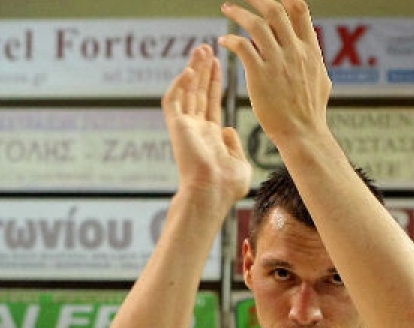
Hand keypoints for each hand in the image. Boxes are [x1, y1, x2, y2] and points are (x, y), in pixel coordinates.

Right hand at [162, 44, 250, 205]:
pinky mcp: (177, 128)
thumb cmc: (227, 185)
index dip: (214, 83)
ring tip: (200, 51)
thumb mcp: (239, 163)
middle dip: (202, 70)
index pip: (211, 102)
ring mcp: (185, 128)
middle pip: (198, 92)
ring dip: (192, 71)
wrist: (213, 193)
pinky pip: (174, 102)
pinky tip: (189, 71)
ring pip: (186, 92)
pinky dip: (179, 86)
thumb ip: (234, 144)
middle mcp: (196, 129)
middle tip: (206, 48)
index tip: (218, 64)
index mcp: (210, 136)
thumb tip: (227, 129)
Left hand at [220, 0, 330, 143]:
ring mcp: (278, 63)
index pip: (300, 11)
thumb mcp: (321, 79)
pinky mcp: (260, 75)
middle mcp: (295, 52)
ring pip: (256, 25)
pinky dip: (230, 39)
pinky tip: (223, 41)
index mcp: (311, 51)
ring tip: (227, 8)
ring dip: (238, 13)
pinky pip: (241, 46)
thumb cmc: (311, 111)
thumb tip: (310, 48)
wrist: (303, 133)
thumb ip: (313, 60)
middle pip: (276, 11)